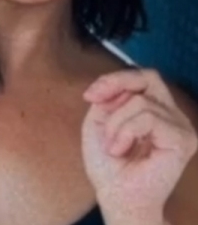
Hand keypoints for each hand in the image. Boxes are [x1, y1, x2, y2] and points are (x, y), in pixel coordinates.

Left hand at [81, 69, 197, 223]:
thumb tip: (115, 85)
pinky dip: (126, 131)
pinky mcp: (183, 140)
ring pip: (141, 101)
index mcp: (156, 108)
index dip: (114, 79)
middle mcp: (172, 114)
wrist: (114, 194)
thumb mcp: (98, 118)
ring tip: (113, 145)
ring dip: (116, 123)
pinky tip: (121, 149)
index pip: (142, 76)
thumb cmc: (107, 161)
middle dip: (116, 87)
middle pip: (148, 77)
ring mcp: (181, 126)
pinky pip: (149, 118)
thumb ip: (109, 95)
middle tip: (96, 106)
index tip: (89, 95)